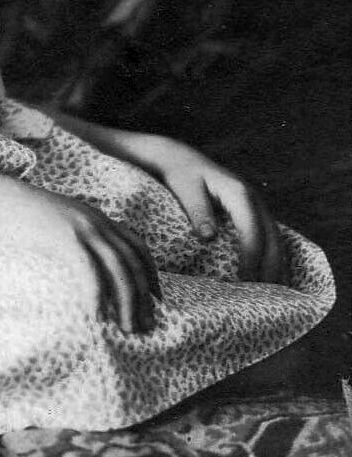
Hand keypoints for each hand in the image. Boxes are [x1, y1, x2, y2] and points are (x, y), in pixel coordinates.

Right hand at [0, 181, 161, 333]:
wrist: (1, 201)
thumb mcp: (62, 224)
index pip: (138, 246)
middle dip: (144, 296)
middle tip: (146, 325)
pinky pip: (90, 270)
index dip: (151, 274)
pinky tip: (97, 315)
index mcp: (98, 218)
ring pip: (119, 267)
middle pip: (133, 261)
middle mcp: (97, 222)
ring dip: (127, 300)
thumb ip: (80, 239)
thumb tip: (88, 266)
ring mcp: (83, 228)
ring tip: (127, 328)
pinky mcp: (65, 238)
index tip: (157, 299)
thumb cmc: (26, 218)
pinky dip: (97, 293)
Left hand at [119, 132, 287, 283]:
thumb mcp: (184, 188)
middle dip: (271, 267)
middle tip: (265, 298)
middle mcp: (253, 199)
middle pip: (272, 237)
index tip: (246, 281)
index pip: (252, 229)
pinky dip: (272, 257)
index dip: (252, 256)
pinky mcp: (252, 212)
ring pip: (276, 238)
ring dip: (276, 265)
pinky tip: (270, 278)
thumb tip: (208, 236)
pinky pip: (269, 236)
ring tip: (273, 295)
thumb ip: (197, 210)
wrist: (180, 158)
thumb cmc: (180, 174)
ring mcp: (255, 205)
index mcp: (238, 193)